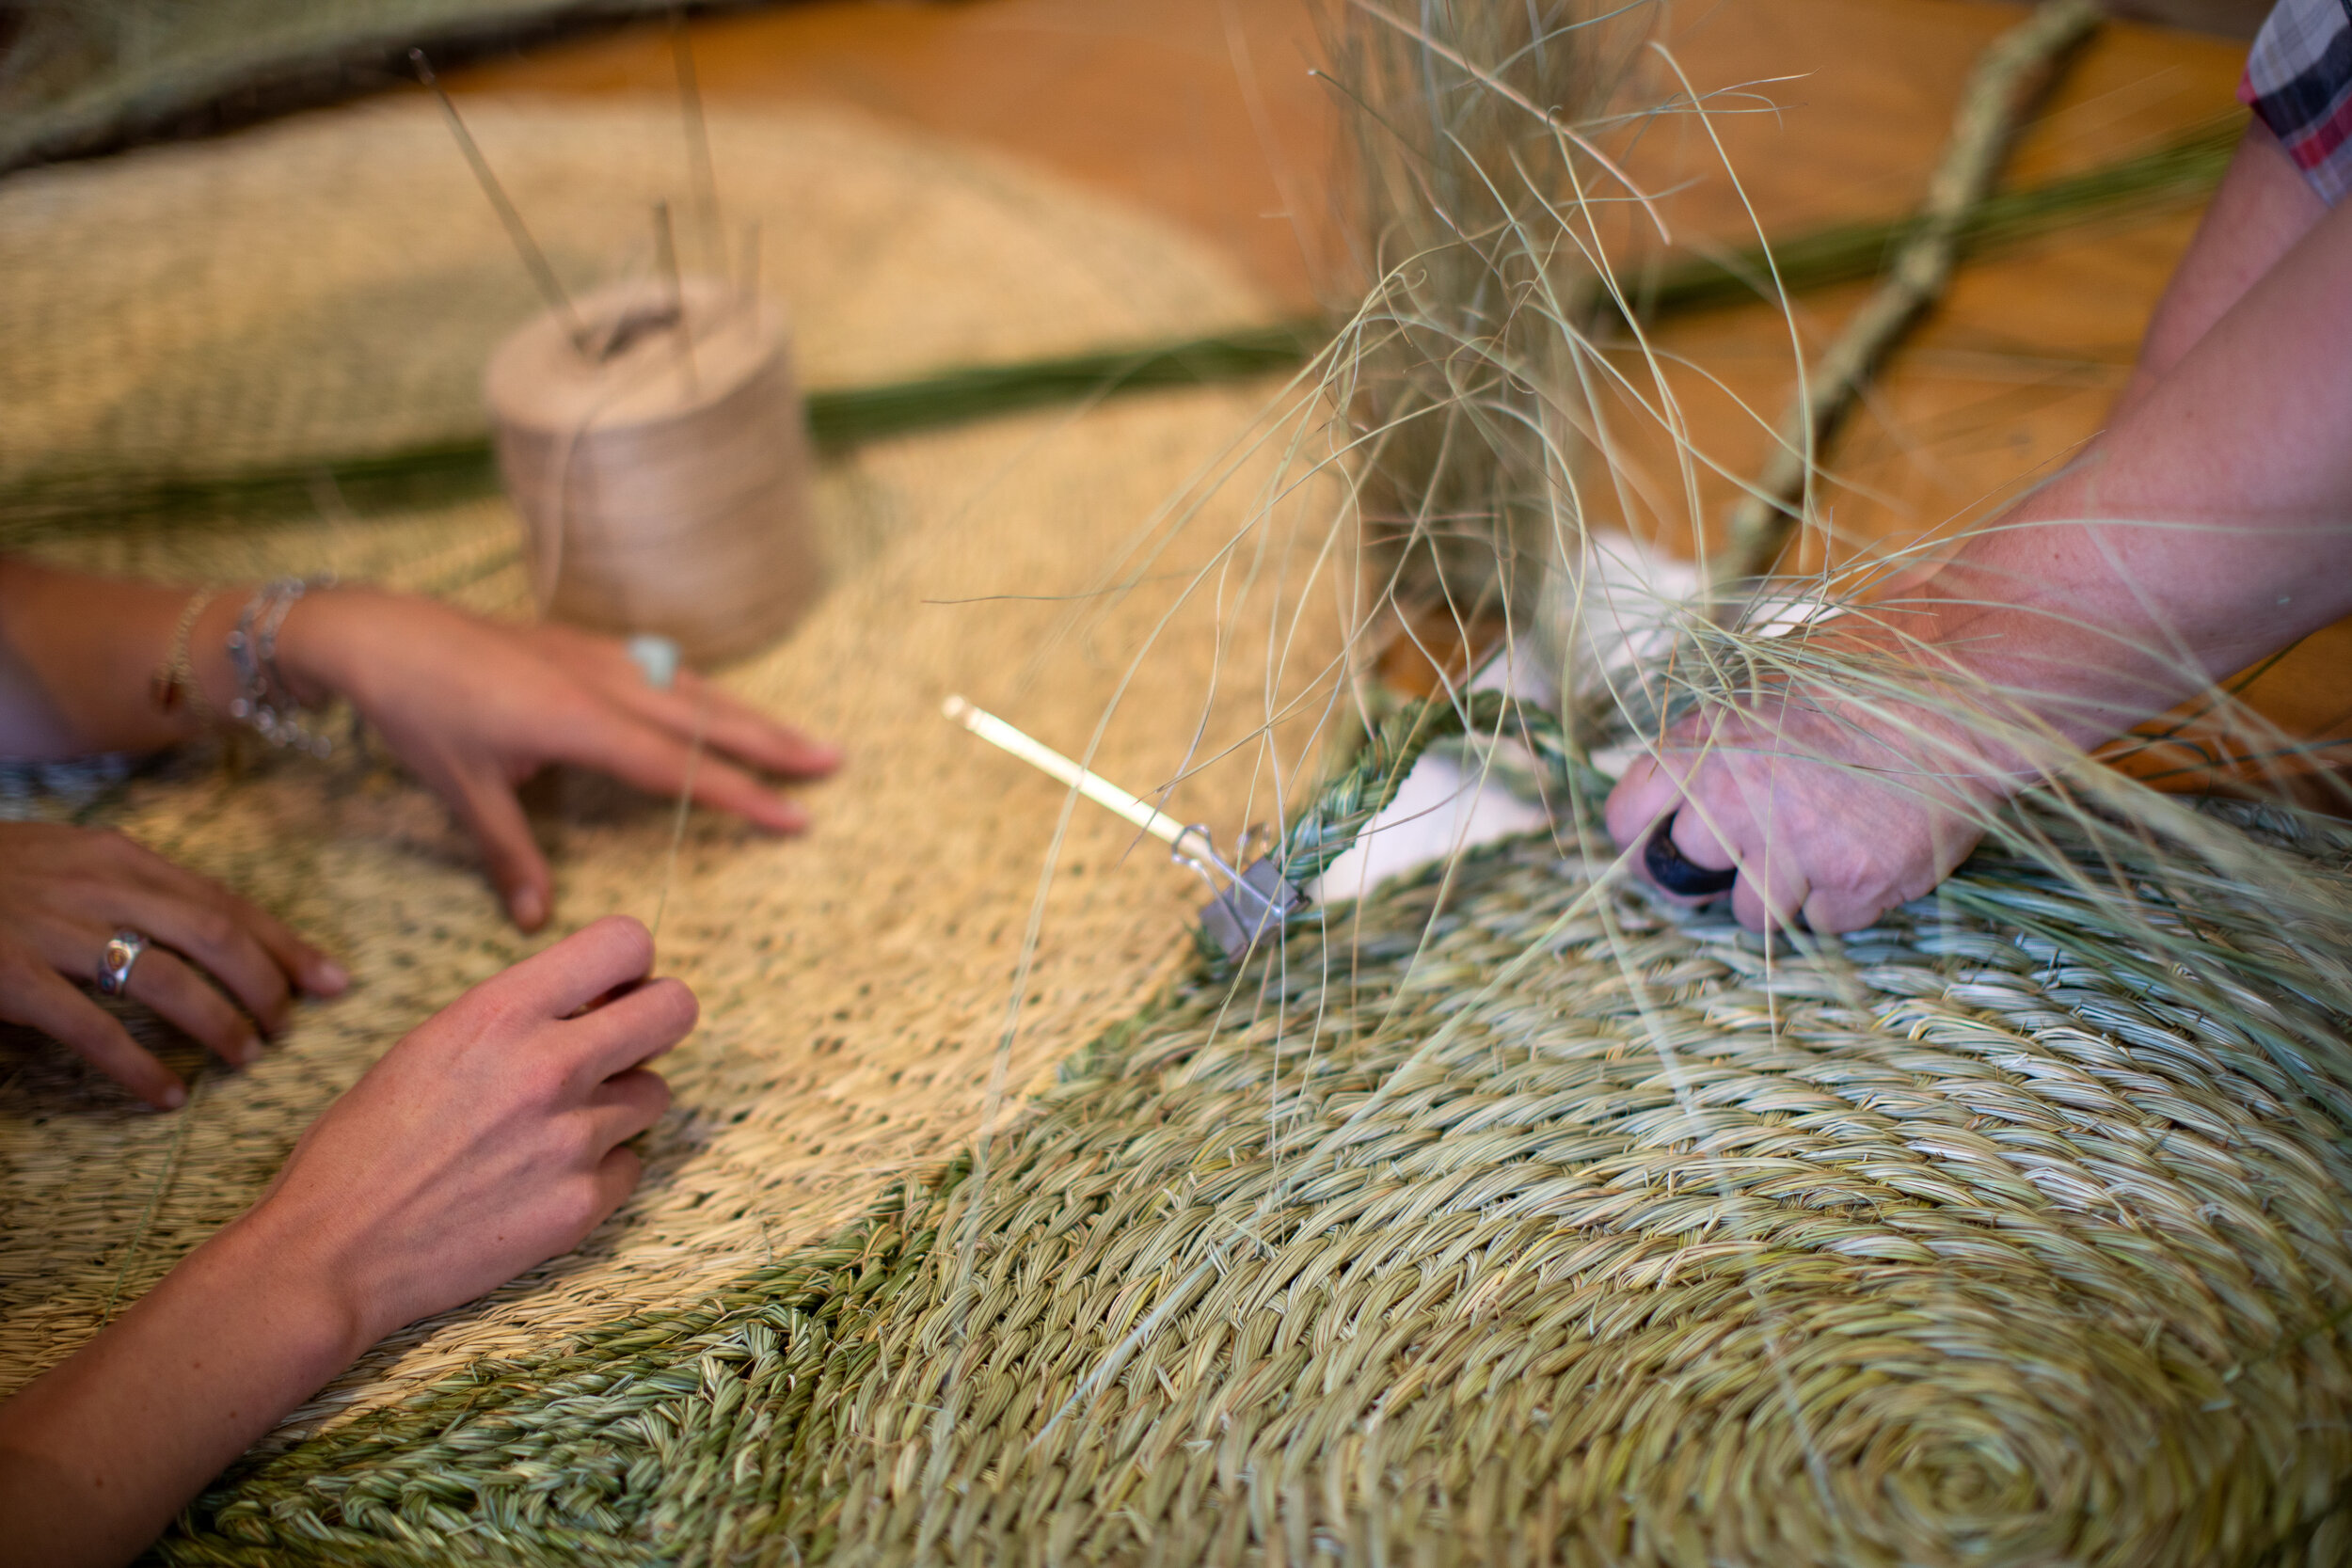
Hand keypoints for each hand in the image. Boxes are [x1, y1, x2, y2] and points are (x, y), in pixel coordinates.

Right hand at [0, 822, 347, 1107]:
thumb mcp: (62, 863)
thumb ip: (125, 892)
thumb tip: (195, 945)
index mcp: (116, 856)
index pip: (225, 899)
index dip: (285, 942)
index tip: (334, 979)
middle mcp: (96, 884)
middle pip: (214, 934)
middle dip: (266, 984)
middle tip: (290, 1027)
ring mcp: (52, 929)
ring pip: (165, 978)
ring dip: (219, 1022)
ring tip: (246, 1058)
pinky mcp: (9, 974)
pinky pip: (91, 1027)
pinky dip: (139, 1065)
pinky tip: (168, 1095)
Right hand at [0, 918, 686, 1567]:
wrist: (330, 1255)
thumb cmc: (364, 1143)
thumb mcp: (431, 1045)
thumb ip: (516, 1016)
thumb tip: (595, 998)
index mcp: (501, 1012)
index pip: (627, 941)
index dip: (627, 964)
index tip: (607, 990)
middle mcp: (549, 1066)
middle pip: (676, 1008)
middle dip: (654, 1020)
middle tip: (617, 1045)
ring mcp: (573, 1139)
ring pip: (656, 1093)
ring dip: (619, 1102)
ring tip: (554, 1125)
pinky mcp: (583, 1205)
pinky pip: (632, 1164)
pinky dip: (601, 1169)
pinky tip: (542, 1179)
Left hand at [280, 591, 840, 929]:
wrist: (378, 630)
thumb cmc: (418, 711)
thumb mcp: (462, 789)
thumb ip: (509, 853)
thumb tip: (538, 922)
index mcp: (580, 722)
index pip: (679, 768)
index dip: (741, 796)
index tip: (796, 816)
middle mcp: (603, 682)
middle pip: (708, 718)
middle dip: (774, 744)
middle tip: (833, 763)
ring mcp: (596, 656)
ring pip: (692, 688)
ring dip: (749, 715)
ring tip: (798, 737)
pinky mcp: (582, 644)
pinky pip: (662, 667)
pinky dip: (704, 690)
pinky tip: (717, 702)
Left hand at [1604, 665, 2008, 933]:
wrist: (1965, 682)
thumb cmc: (1870, 667)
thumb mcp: (1764, 678)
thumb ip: (1714, 736)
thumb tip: (1678, 782)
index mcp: (1700, 744)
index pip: (1627, 819)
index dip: (1643, 836)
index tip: (1659, 842)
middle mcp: (1732, 802)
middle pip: (1681, 872)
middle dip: (1711, 866)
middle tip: (1751, 847)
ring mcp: (1793, 849)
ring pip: (1750, 912)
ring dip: (1778, 892)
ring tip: (1823, 845)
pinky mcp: (1854, 885)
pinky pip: (1825, 922)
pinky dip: (1843, 898)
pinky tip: (1873, 849)